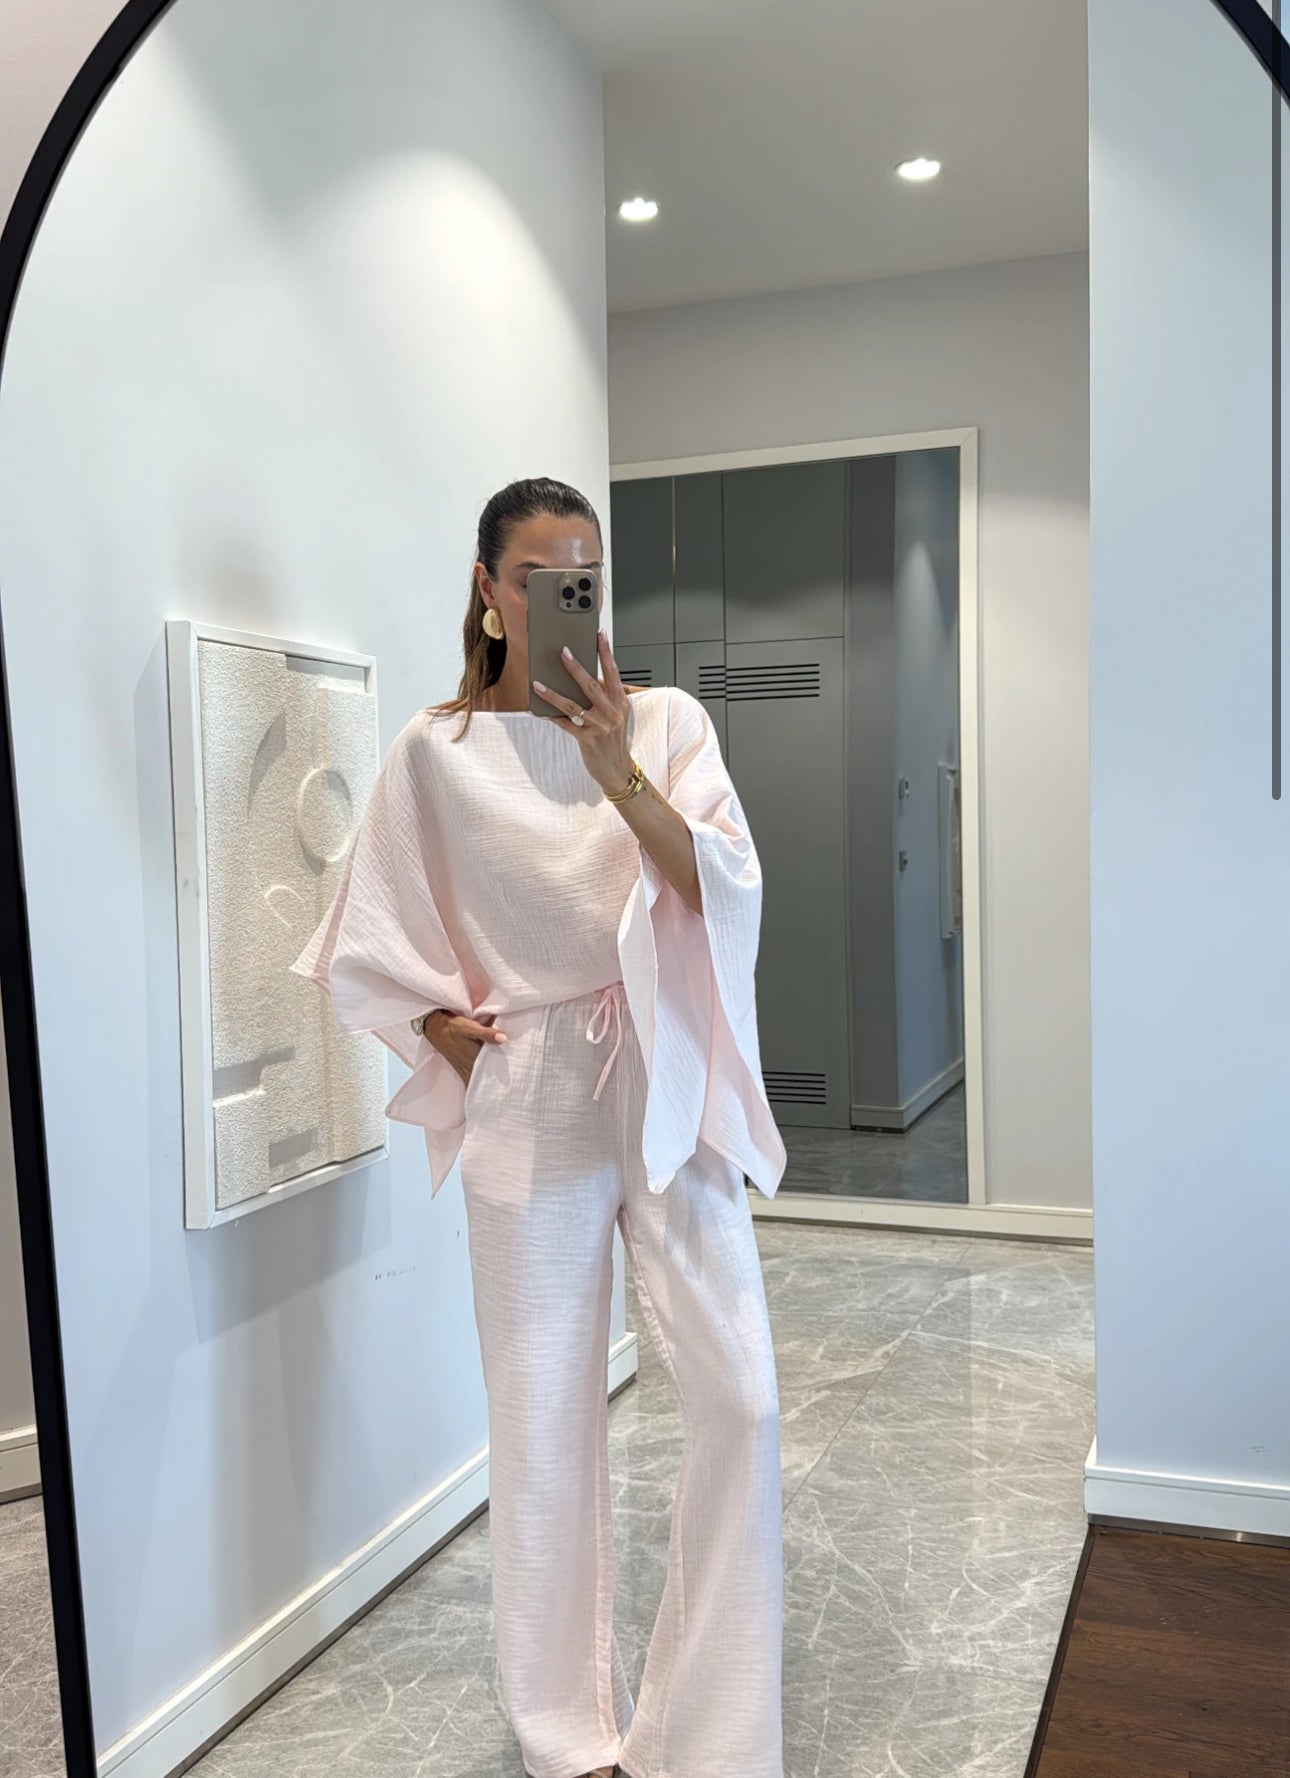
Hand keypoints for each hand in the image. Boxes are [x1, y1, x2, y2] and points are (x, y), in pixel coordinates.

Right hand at [424, 1009, 506, 1087]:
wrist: (436, 1029)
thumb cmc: (454, 1027)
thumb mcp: (470, 1027)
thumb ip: (487, 1033)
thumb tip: (504, 1038)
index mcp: (475, 1060)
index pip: (494, 1072)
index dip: (506, 1076)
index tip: (517, 1077)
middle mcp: (470, 1069)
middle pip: (489, 1080)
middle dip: (501, 1082)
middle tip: (514, 1083)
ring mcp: (465, 1072)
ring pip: (481, 1082)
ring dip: (491, 1083)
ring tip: (506, 1084)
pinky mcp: (462, 1070)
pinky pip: (473, 1081)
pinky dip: (482, 1082)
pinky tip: (489, 1081)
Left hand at [531, 630, 635, 795]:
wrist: (617, 769)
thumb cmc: (613, 739)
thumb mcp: (616, 715)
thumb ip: (603, 697)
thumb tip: (581, 678)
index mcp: (620, 702)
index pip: (613, 672)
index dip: (606, 653)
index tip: (599, 635)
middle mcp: (612, 713)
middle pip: (591, 685)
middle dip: (575, 667)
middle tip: (563, 652)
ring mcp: (601, 727)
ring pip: (573, 705)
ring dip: (553, 693)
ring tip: (538, 684)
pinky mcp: (588, 740)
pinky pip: (566, 724)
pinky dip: (552, 716)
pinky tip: (540, 710)